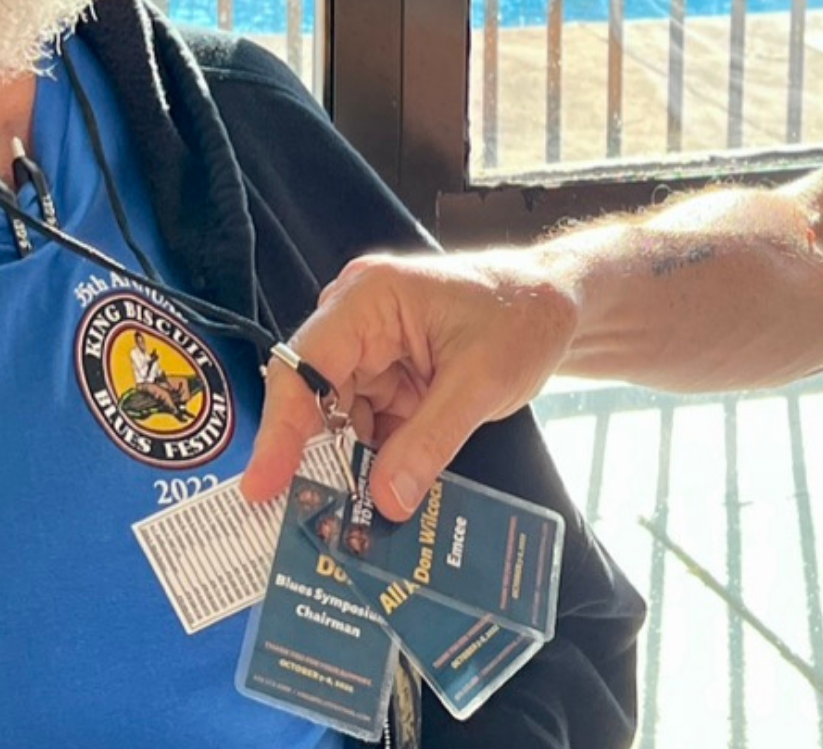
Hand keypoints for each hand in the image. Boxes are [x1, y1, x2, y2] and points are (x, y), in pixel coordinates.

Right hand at [240, 250, 578, 518]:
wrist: (559, 303)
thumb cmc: (524, 317)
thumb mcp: (480, 383)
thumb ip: (430, 441)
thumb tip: (384, 501)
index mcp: (370, 299)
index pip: (306, 365)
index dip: (282, 429)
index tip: (263, 486)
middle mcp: (359, 318)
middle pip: (313, 395)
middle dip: (313, 458)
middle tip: (303, 522)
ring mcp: (372, 346)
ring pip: (338, 417)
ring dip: (345, 465)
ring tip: (344, 522)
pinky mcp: (389, 372)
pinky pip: (366, 421)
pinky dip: (372, 458)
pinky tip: (374, 497)